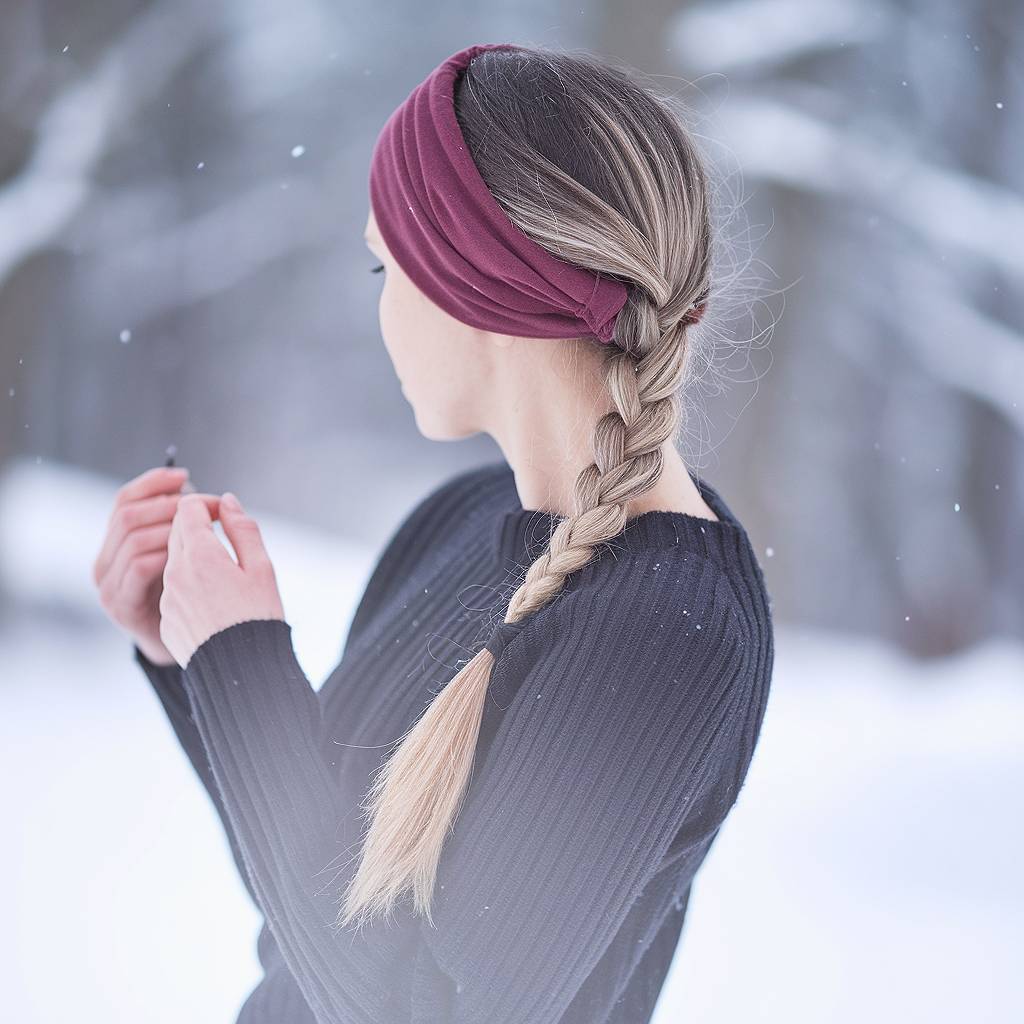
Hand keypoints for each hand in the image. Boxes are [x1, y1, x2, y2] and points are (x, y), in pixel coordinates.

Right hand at [93, 465, 220, 665]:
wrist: (187, 648)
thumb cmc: (188, 595)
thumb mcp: (180, 553)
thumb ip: (177, 523)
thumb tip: (187, 483)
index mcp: (115, 543)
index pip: (124, 500)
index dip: (152, 483)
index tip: (184, 475)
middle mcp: (104, 562)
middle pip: (129, 515)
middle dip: (169, 504)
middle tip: (205, 505)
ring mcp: (108, 586)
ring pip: (135, 538)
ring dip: (172, 527)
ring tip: (202, 530)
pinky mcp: (121, 605)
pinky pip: (140, 567)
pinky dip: (166, 554)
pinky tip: (189, 555)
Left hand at [159, 491, 284, 667]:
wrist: (242, 671)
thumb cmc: (258, 618)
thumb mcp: (261, 568)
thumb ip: (243, 529)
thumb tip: (227, 502)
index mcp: (200, 556)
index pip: (187, 508)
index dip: (207, 504)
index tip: (225, 515)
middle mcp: (175, 574)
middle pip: (176, 532)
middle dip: (198, 527)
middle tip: (227, 538)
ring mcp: (167, 599)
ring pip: (174, 563)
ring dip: (195, 559)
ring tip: (226, 578)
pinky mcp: (167, 621)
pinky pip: (174, 592)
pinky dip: (191, 587)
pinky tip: (216, 604)